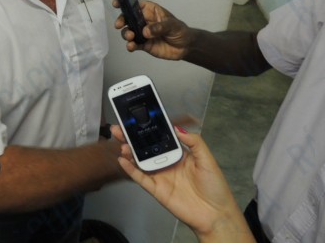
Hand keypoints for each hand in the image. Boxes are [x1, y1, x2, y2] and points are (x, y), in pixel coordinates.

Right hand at [111, 125, 253, 241]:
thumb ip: (194, 142)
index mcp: (178, 154)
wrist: (216, 214)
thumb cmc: (215, 187)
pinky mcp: (156, 190)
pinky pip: (140, 178)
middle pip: (145, 148)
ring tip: (122, 144)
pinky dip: (130, 170)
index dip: (148, 129)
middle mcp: (167, 164)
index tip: (137, 120)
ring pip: (140, 162)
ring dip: (129, 152)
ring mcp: (160, 177)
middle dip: (131, 138)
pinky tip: (123, 161)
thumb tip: (177, 128)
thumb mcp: (207, 159)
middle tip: (119, 129)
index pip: (159, 138)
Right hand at [112, 0, 192, 59]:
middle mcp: (143, 21)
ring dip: (126, 34)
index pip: (135, 4)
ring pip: (128, 31)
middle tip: (119, 24)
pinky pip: (133, 44)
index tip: (116, 3)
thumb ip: (159, 27)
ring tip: (130, 36)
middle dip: (121, 20)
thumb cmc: (180, 31)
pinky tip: (131, 46)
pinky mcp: (143, 44)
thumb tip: (146, 31)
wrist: (185, 47)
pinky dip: (130, 45)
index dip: (125, 2)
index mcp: (150, 11)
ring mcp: (142, 33)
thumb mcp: (172, 25)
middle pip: (128, 18)